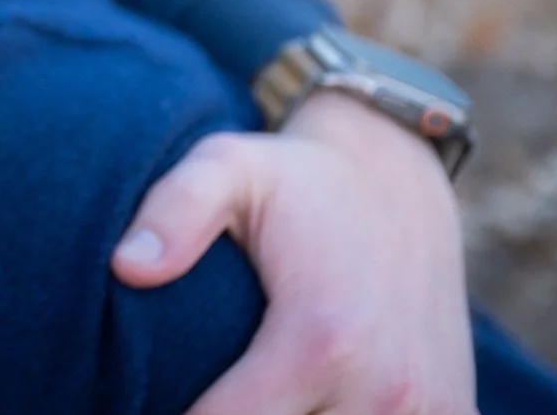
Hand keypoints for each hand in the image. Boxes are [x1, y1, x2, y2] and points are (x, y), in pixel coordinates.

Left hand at [111, 91, 474, 414]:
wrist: (397, 179)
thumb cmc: (294, 179)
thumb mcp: (225, 166)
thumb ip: (174, 212)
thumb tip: (126, 267)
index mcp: (320, 338)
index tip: (140, 400)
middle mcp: (384, 388)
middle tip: (199, 392)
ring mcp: (430, 410)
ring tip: (249, 397)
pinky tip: (307, 407)